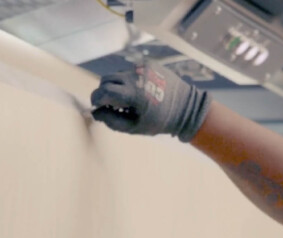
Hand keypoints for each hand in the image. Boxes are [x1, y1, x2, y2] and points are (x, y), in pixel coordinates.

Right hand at [90, 60, 211, 141]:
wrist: (187, 108)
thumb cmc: (161, 121)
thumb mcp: (136, 127)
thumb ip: (113, 121)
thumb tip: (95, 112)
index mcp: (134, 94)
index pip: (104, 91)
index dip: (96, 98)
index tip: (96, 105)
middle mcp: (136, 77)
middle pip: (107, 79)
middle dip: (104, 91)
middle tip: (111, 104)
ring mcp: (142, 68)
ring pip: (119, 74)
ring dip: (118, 86)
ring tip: (130, 100)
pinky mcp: (148, 64)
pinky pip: (131, 71)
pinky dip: (130, 81)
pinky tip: (142, 92)